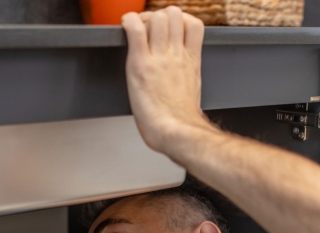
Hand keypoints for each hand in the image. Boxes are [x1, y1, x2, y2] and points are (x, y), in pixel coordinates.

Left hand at [121, 7, 210, 154]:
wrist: (176, 132)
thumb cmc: (180, 121)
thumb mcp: (191, 90)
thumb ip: (186, 75)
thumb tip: (179, 76)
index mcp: (190, 61)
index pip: (194, 24)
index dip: (181, 20)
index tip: (170, 28)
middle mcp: (176, 55)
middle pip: (174, 14)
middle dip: (160, 16)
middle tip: (149, 30)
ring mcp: (159, 58)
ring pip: (157, 17)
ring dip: (145, 19)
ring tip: (138, 31)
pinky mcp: (140, 64)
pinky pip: (135, 30)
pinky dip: (129, 22)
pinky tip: (126, 27)